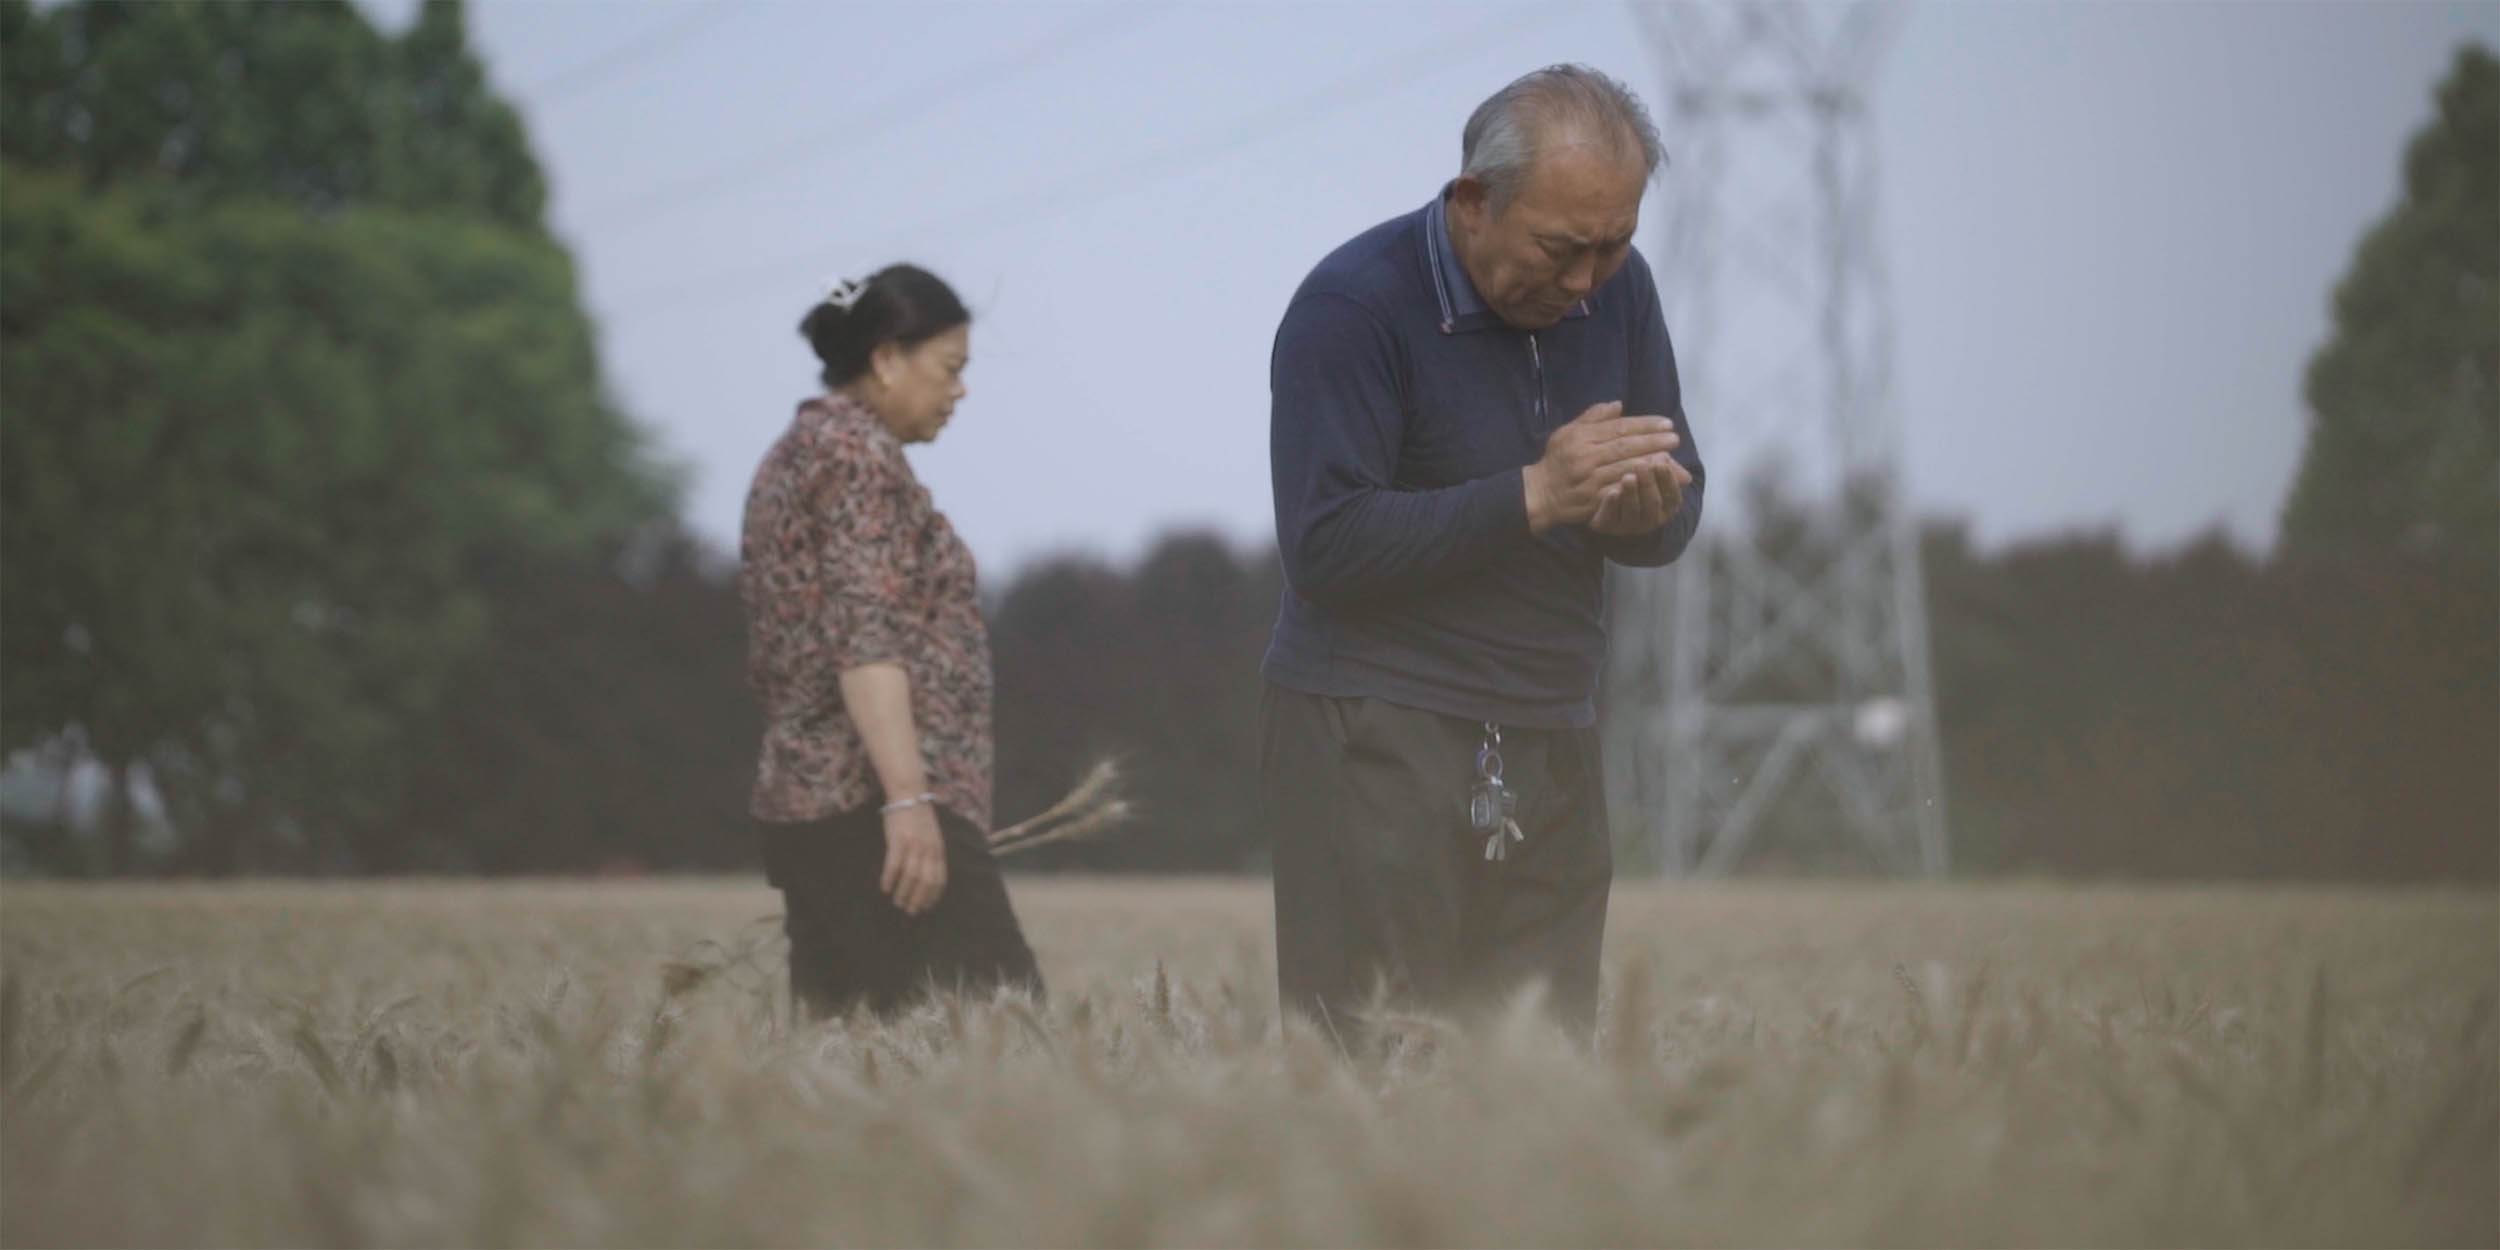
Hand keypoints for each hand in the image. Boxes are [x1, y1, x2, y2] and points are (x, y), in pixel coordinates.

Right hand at [879, 803, 947, 915]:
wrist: (909, 794)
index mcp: (938, 850)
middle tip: (909, 910)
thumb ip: (932, 854)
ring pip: (910, 877)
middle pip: (925, 882)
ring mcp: (914, 845)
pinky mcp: (898, 840)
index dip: (932, 896)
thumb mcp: (933, 836)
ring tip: (897, 902)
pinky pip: (894, 865)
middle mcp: (928, 850)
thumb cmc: (919, 817)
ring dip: (903, 893)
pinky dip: (890, 878)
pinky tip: (885, 887)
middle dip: (918, 899)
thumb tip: (927, 875)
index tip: (926, 907)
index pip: (939, 879)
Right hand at [1523, 402, 1682, 532]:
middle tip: (1675, 439)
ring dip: (1650, 462)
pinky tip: (1652, 481)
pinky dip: (1636, 485)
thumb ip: (1593, 417)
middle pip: (1625, 446)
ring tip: (1671, 457)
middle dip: (1653, 441)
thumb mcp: (1567, 432)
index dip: (1645, 425)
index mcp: (1582, 437)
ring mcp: (1589, 479)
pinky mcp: (1592, 498)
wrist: (1540, 493)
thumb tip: (1618, 405)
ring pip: (1624, 467)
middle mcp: (1585, 456)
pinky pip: (1619, 490)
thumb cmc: (1557, 460)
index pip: (1619, 427)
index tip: (1667, 423)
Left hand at [1587, 446, 1691, 535]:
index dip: (1667, 480)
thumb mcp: (1653, 473)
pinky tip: (1612, 492)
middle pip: (1652, 503)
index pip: (1672, 496)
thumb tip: (1687, 475)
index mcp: (1665, 508)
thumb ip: (1667, 469)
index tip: (1660, 464)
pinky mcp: (1607, 526)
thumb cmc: (1638, 482)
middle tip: (1642, 466)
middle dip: (1648, 484)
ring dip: (1631, 494)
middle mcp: (1649, 520)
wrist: (1603, 498)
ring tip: (1628, 477)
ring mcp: (1628, 525)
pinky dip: (1612, 505)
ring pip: (1632, 511)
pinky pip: (1610, 518)